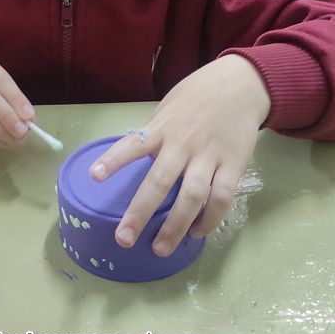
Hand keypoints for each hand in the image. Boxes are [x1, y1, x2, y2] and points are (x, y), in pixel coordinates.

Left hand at [89, 55, 269, 255]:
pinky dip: (210, 219)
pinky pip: (221, 197)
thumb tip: (136, 158)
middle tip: (124, 239)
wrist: (240, 84)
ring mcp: (209, 155)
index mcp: (161, 128)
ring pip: (192, 196)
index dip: (113, 160)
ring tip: (160, 249)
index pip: (132, 144)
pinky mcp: (233, 164)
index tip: (93, 176)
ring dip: (175, 226)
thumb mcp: (168, 108)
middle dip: (140, 212)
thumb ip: (154, 134)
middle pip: (160, 182)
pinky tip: (197, 232)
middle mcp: (182, 143)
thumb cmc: (197, 96)